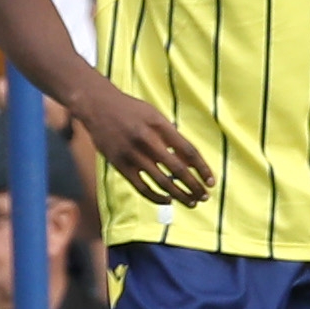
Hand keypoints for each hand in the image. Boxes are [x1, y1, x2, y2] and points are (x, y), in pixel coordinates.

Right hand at [71, 81, 211, 202]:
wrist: (97, 106)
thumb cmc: (131, 110)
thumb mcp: (155, 115)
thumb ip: (171, 135)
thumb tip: (189, 159)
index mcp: (161, 126)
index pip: (188, 152)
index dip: (203, 169)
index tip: (212, 181)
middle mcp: (148, 141)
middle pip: (178, 170)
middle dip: (195, 186)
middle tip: (205, 197)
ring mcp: (133, 155)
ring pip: (162, 182)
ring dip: (180, 195)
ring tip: (192, 202)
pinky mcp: (120, 165)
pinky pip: (142, 187)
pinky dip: (157, 197)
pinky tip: (168, 200)